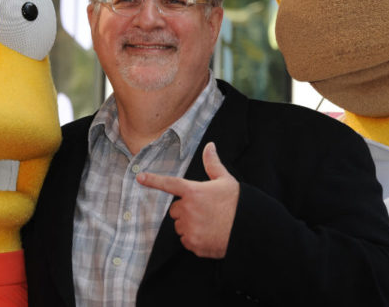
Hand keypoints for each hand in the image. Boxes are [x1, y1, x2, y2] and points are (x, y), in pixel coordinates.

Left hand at [136, 142, 238, 257]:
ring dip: (188, 225)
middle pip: (175, 210)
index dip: (153, 180)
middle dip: (185, 210)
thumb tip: (210, 145)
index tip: (139, 177)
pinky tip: (208, 235)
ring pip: (180, 226)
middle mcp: (188, 209)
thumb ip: (213, 163)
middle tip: (203, 211)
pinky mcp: (193, 244)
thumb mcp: (225, 180)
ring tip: (208, 223)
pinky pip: (186, 241)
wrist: (248, 229)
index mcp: (193, 191)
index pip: (169, 184)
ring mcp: (190, 228)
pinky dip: (194, 239)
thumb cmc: (237, 203)